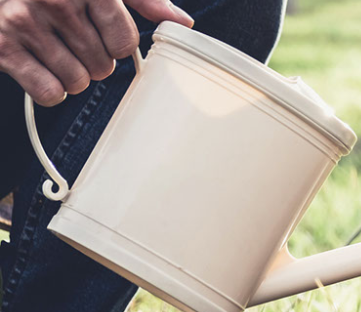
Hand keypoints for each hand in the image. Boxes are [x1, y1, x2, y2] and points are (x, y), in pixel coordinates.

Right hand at [0, 0, 192, 105]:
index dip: (119, 46)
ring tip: (59, 54)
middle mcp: (55, 2)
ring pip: (78, 81)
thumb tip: (182, 21)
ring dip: (75, 76)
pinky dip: (52, 90)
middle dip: (96, 62)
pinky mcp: (3, 46)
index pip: (124, 41)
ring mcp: (25, 23)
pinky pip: (49, 92)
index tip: (107, 37)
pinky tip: (43, 69)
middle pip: (102, 65)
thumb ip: (143, 0)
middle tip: (78, 44)